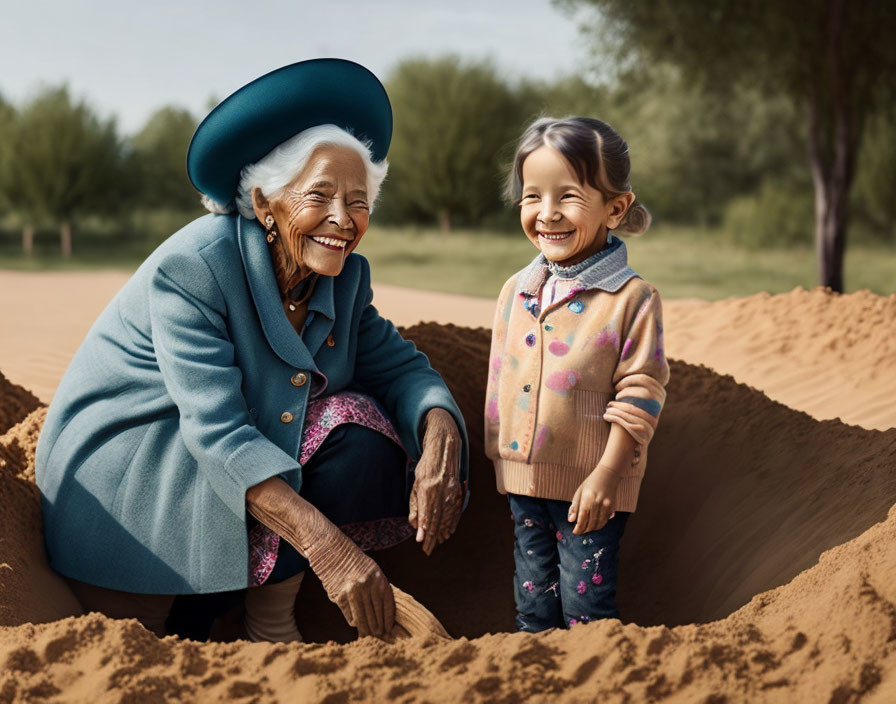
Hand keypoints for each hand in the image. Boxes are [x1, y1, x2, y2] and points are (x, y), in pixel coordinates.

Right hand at [246, 477, 394, 637]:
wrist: (330, 549)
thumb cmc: (353, 561)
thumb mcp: (372, 570)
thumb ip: (378, 589)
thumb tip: (384, 614)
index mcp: (378, 579)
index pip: (387, 606)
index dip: (388, 620)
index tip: (389, 630)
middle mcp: (366, 586)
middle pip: (375, 615)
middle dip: (378, 628)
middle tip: (380, 636)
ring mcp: (351, 592)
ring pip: (362, 618)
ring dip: (366, 629)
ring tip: (368, 635)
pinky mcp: (338, 596)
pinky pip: (349, 614)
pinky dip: (353, 620)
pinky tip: (356, 623)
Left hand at [408, 408, 462, 554]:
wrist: (444, 451)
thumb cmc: (426, 468)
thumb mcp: (415, 486)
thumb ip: (415, 506)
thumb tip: (416, 526)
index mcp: (427, 490)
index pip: (426, 517)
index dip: (424, 532)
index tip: (421, 544)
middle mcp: (441, 493)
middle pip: (436, 521)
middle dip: (431, 537)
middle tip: (427, 550)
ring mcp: (451, 494)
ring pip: (446, 519)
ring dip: (440, 533)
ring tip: (435, 544)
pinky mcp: (458, 493)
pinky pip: (455, 513)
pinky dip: (451, 524)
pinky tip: (447, 532)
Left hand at [568, 465, 620, 534]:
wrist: (608, 475)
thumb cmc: (590, 483)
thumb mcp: (579, 492)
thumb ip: (574, 507)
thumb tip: (571, 521)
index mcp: (587, 499)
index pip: (582, 518)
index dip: (578, 528)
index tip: (575, 532)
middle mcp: (597, 503)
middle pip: (591, 523)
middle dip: (584, 530)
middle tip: (580, 532)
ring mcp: (606, 506)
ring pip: (599, 524)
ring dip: (592, 529)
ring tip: (586, 529)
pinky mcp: (612, 507)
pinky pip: (605, 520)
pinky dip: (599, 524)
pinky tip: (595, 524)